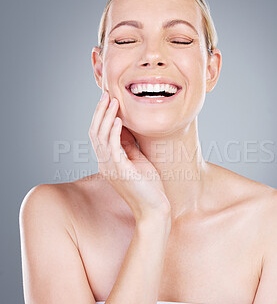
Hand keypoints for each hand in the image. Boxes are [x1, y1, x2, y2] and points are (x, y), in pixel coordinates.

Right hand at [89, 91, 170, 221]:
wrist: (154, 210)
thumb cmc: (150, 188)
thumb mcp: (138, 161)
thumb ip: (129, 146)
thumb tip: (126, 127)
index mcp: (109, 162)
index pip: (99, 134)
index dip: (102, 116)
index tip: (109, 99)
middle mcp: (105, 164)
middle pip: (95, 132)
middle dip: (100, 112)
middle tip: (106, 93)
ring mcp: (110, 168)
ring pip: (100, 137)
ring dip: (106, 117)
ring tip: (113, 100)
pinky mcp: (120, 171)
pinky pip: (112, 147)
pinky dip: (114, 132)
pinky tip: (119, 120)